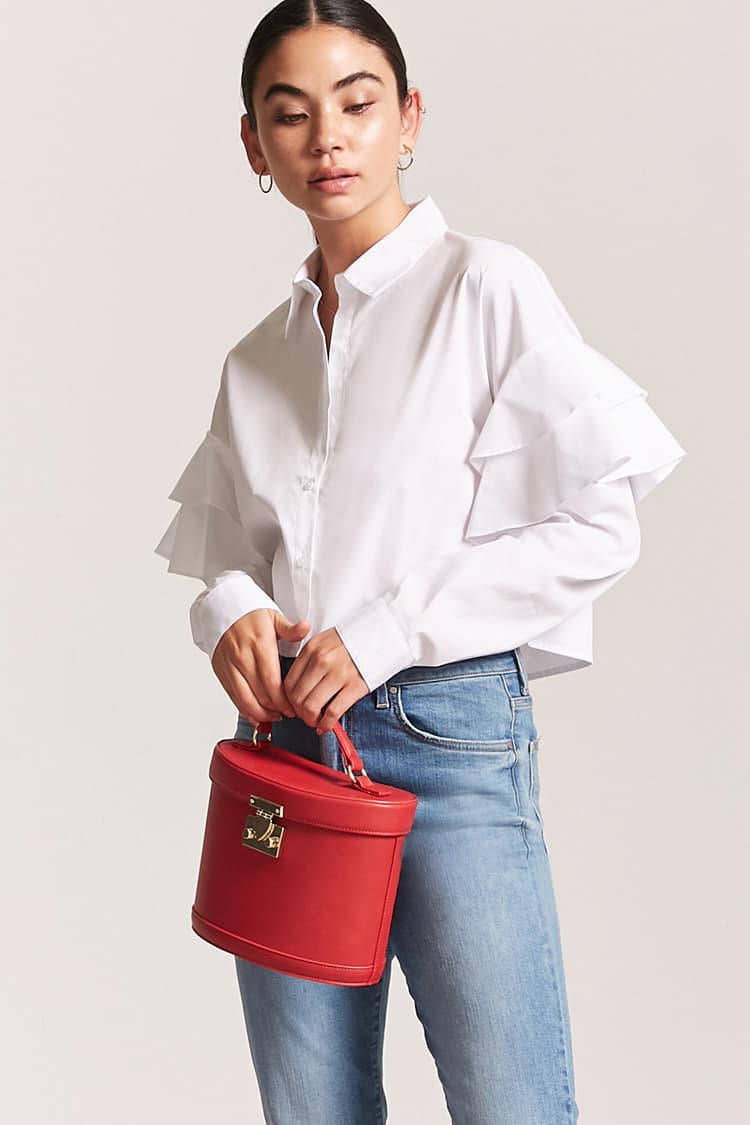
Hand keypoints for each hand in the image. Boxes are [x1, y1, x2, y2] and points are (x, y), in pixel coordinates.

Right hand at [211, 608, 309, 725]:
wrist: (222, 608)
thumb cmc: (250, 615)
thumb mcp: (273, 617)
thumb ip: (290, 629)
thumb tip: (305, 627)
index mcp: (259, 645)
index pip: (272, 682)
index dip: (283, 700)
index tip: (293, 707)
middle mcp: (242, 657)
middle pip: (260, 694)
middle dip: (275, 709)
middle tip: (288, 713)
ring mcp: (230, 666)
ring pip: (244, 700)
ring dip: (260, 714)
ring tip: (273, 717)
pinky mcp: (221, 671)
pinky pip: (233, 697)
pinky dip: (244, 710)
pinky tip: (256, 715)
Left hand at [282, 627, 369, 733]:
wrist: (383, 634)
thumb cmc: (355, 640)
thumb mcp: (327, 640)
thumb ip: (311, 659)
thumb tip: (300, 686)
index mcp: (312, 649)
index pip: (289, 682)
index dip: (289, 700)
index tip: (294, 706)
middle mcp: (321, 661)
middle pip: (297, 697)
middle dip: (299, 713)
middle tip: (305, 716)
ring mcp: (338, 674)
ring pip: (312, 707)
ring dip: (310, 720)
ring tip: (315, 722)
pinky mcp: (355, 685)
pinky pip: (333, 712)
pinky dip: (326, 724)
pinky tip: (326, 726)